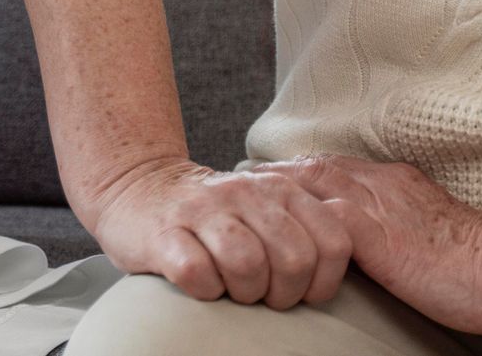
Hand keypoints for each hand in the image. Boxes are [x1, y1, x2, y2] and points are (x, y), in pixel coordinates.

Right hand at [86, 156, 353, 311]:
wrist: (140, 190)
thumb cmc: (215, 217)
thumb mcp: (268, 210)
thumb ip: (306, 229)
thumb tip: (341, 274)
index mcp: (282, 188)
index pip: (335, 243)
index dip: (324, 282)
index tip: (301, 290)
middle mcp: (247, 192)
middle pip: (295, 259)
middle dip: (282, 293)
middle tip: (260, 293)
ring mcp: (205, 210)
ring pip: (248, 266)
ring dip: (242, 292)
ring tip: (229, 287)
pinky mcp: (165, 232)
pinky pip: (196, 274)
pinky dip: (202, 289)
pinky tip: (199, 281)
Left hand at [256, 157, 481, 334]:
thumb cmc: (475, 262)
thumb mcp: (425, 231)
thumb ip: (393, 224)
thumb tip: (364, 238)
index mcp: (390, 181)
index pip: (328, 169)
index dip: (292, 177)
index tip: (261, 186)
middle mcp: (378, 182)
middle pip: (307, 169)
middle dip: (269, 178)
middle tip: (231, 187)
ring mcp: (374, 202)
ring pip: (306, 184)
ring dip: (269, 194)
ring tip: (235, 204)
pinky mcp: (373, 230)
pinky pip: (318, 221)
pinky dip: (289, 224)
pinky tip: (265, 235)